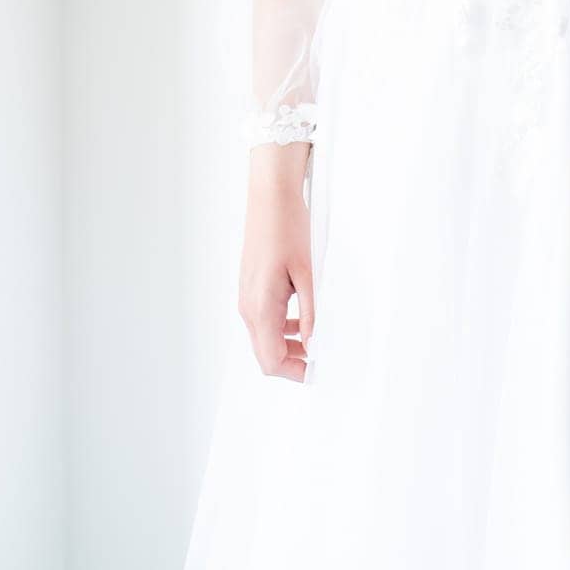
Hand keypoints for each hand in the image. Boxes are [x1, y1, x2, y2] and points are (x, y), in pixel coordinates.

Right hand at [238, 143, 314, 382]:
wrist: (270, 197)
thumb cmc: (287, 228)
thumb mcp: (308, 273)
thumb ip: (312, 313)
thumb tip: (316, 344)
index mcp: (260, 307)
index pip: (271, 360)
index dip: (295, 372)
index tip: (318, 371)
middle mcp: (248, 307)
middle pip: (266, 354)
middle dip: (294, 361)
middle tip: (322, 359)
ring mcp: (247, 297)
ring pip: (265, 338)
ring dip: (290, 344)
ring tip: (319, 338)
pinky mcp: (252, 287)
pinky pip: (265, 319)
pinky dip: (284, 327)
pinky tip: (306, 317)